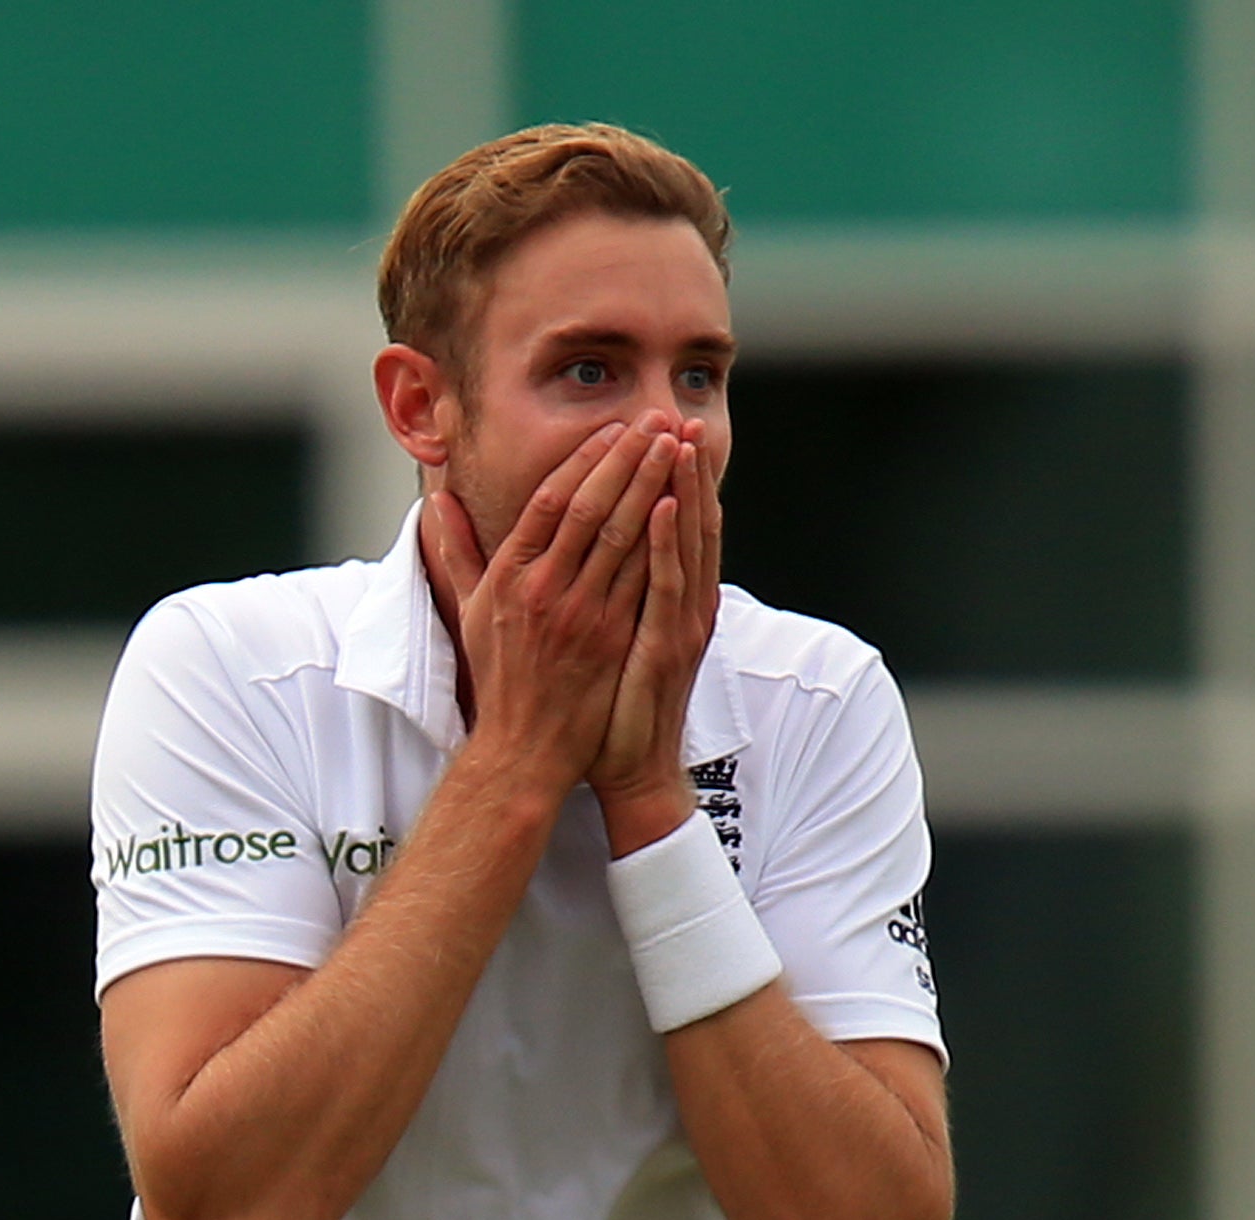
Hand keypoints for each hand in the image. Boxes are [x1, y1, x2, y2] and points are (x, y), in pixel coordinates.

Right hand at [425, 416, 679, 798]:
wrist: (524, 750)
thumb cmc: (500, 680)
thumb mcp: (471, 612)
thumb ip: (458, 553)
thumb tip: (438, 502)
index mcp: (510, 577)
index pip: (550, 502)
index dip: (584, 461)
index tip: (614, 429)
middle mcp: (543, 590)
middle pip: (590, 508)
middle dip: (627, 458)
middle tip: (657, 419)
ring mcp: (579, 616)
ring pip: (621, 537)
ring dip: (653, 486)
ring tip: (677, 447)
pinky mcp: (609, 641)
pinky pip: (640, 580)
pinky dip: (660, 539)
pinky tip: (680, 506)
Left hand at [589, 419, 722, 853]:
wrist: (630, 769)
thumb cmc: (609, 710)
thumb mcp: (601, 640)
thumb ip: (593, 594)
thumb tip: (568, 557)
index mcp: (662, 599)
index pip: (668, 523)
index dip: (664, 476)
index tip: (655, 429)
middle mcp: (679, 604)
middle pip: (685, 522)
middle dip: (682, 468)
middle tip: (679, 414)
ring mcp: (677, 624)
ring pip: (684, 543)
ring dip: (682, 489)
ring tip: (679, 439)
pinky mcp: (665, 646)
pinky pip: (668, 586)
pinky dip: (667, 543)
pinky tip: (662, 505)